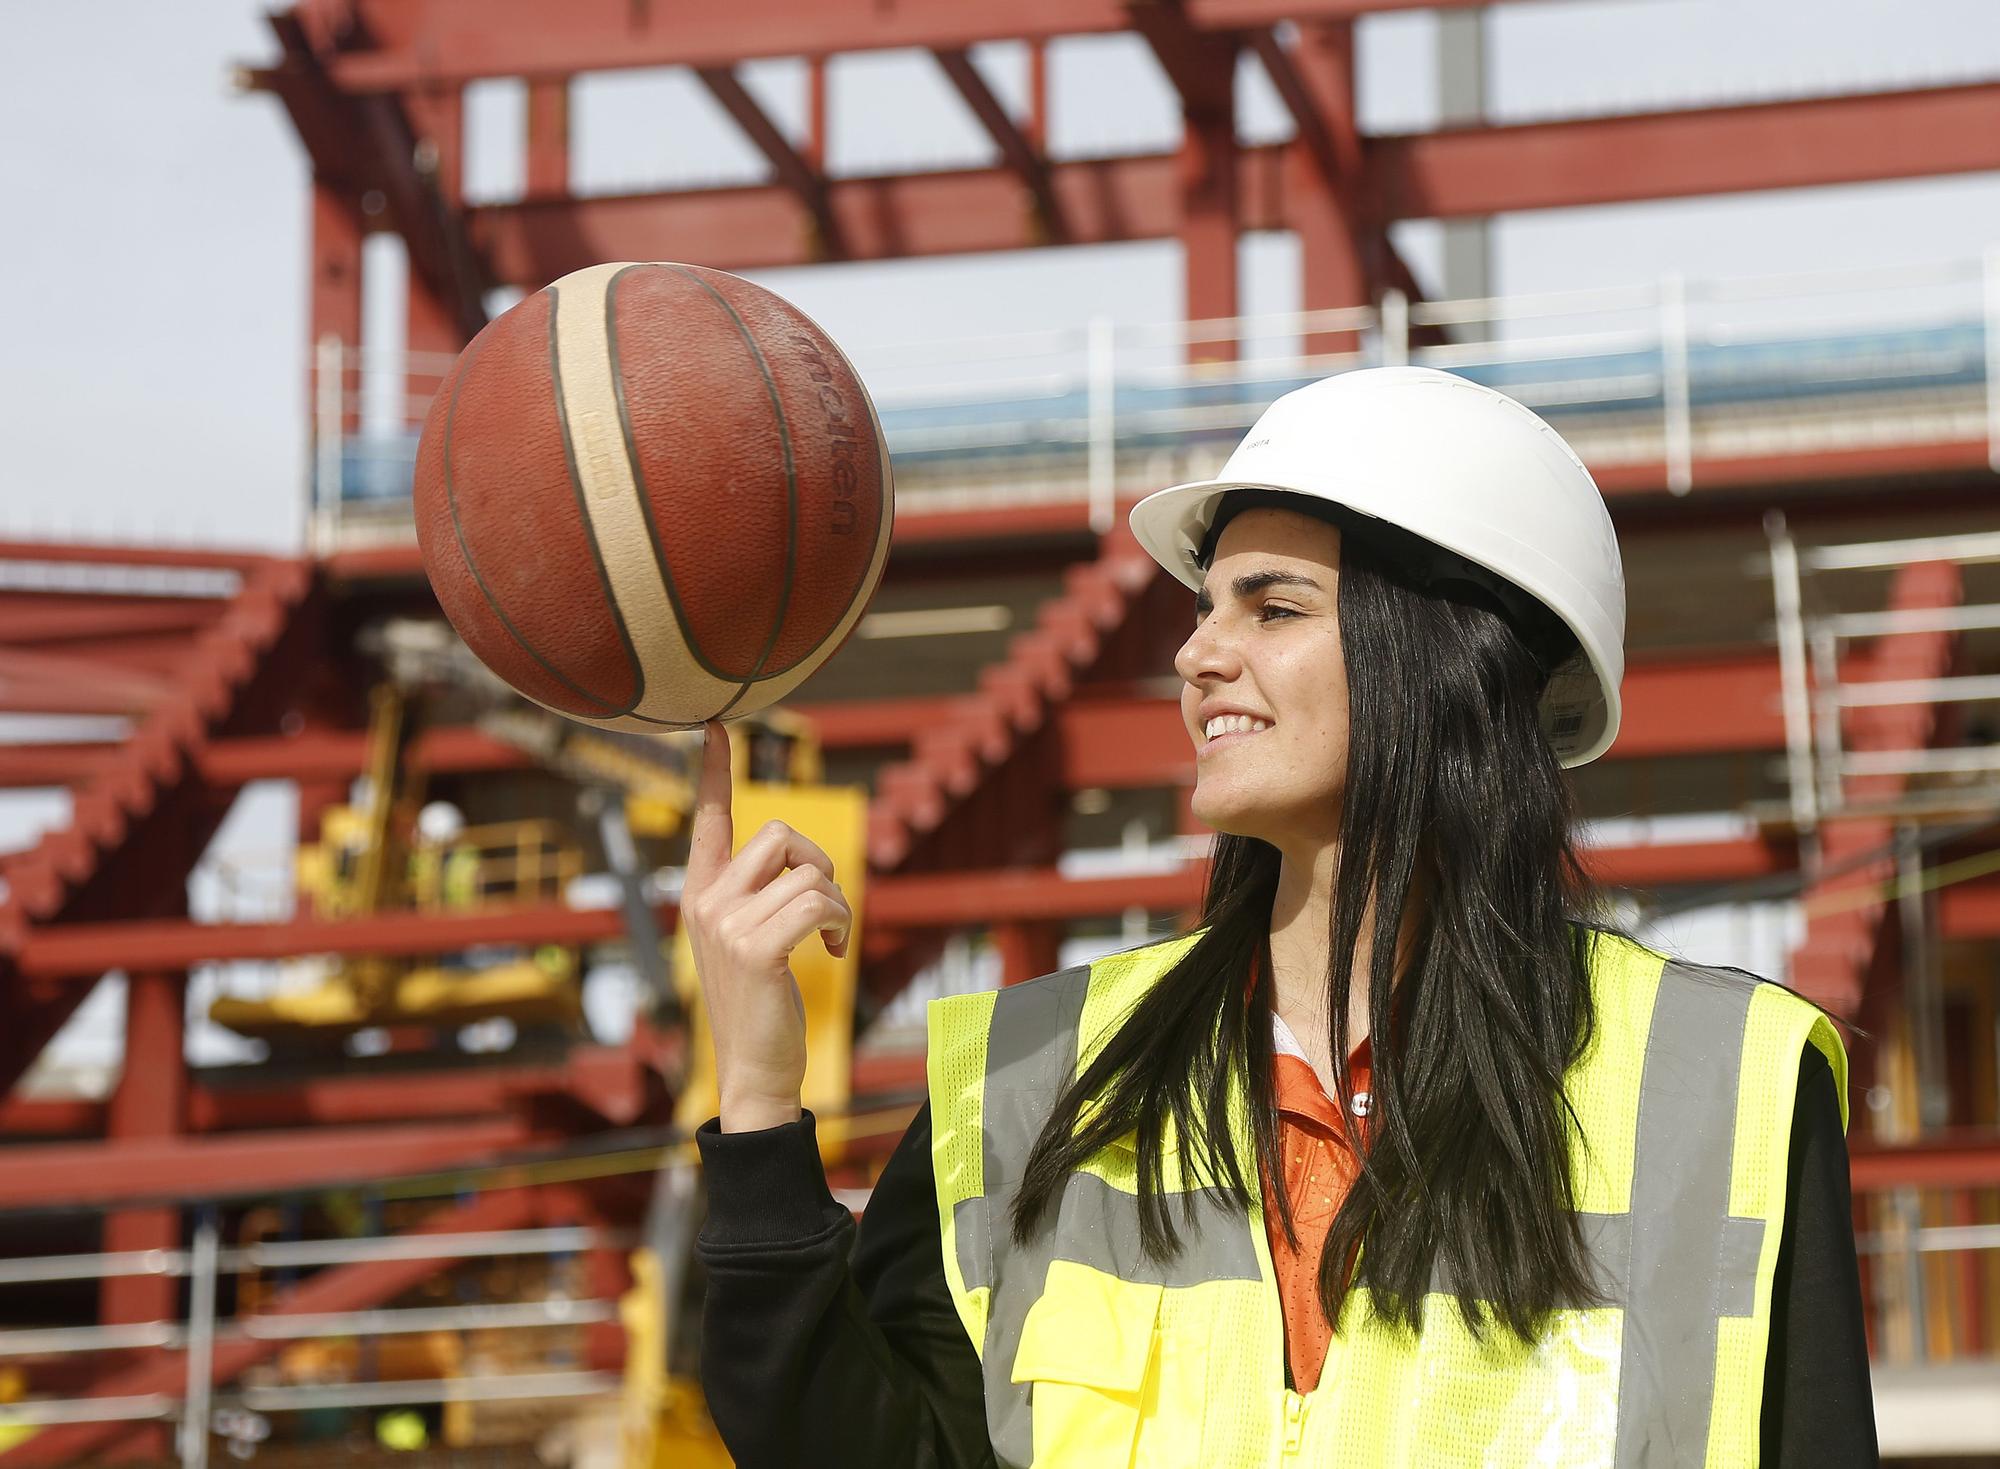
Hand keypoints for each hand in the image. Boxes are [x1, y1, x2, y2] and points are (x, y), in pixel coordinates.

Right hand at [680, 719, 853, 1131]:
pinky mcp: (754, 948)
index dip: (715, 771)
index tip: (716, 726)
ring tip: (830, 939)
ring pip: (809, 872)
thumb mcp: (751, 941)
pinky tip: (833, 953)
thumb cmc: (762, 1004)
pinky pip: (819, 902)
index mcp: (700, 893)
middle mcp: (704, 900)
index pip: (708, 819)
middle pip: (782, 834)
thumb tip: (800, 863)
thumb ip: (760, 897)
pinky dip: (841, 924)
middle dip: (820, 864)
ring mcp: (724, 923)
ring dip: (838, 904)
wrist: (755, 1069)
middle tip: (825, 910)